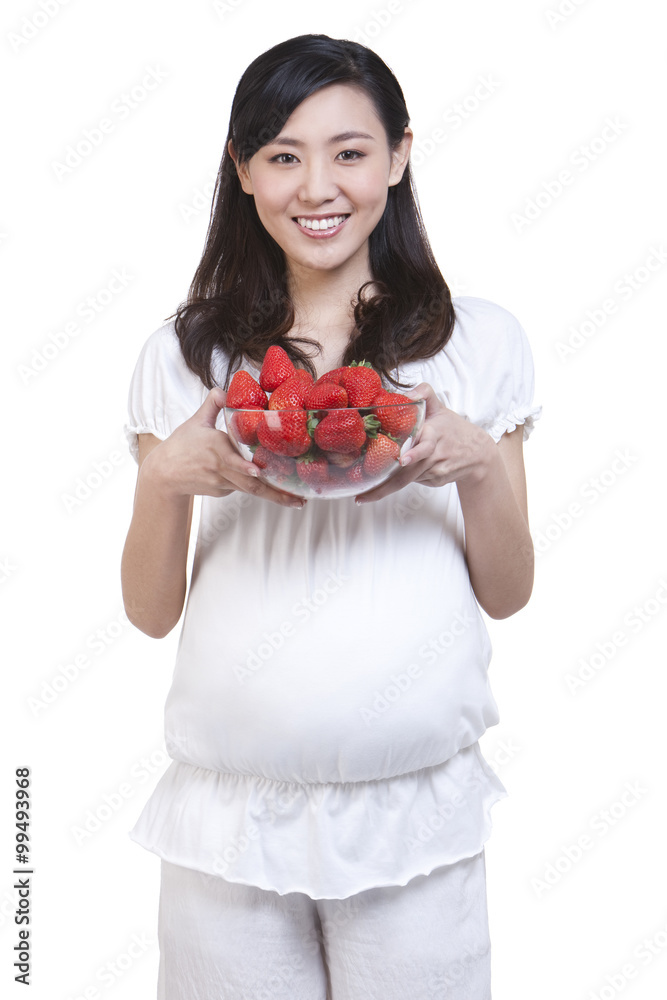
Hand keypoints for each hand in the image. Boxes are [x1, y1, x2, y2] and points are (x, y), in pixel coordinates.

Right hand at [143, 388, 305, 507]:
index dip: (243, 466)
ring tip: (298, 502)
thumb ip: (213, 404)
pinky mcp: (222, 492)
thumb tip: (226, 388)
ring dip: (275, 497)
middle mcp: (220, 468)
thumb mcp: (196, 421)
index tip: (257, 471)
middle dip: (275, 493)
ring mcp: (222, 483)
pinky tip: (280, 493)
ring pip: (251, 491)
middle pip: (249, 483)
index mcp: (214, 447)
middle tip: (298, 499)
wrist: (163, 474)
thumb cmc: (181, 445)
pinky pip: (243, 488)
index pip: (230, 459)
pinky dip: (260, 489)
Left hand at [355, 382, 494, 502]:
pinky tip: (404, 470)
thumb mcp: (440, 408)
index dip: (414, 454)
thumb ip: (424, 393)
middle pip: (408, 474)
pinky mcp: (435, 481)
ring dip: (386, 486)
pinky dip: (406, 475)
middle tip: (363, 496)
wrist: (479, 454)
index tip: (403, 460)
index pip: (425, 446)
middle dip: (384, 487)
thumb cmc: (454, 429)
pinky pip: (415, 480)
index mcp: (435, 435)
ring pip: (407, 479)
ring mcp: (435, 472)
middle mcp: (435, 456)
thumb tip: (407, 394)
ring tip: (365, 496)